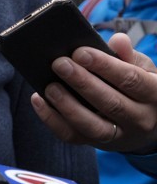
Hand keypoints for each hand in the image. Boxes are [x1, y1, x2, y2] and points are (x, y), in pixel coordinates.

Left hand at [31, 33, 156, 153]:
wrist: (148, 122)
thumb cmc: (139, 86)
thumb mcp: (142, 69)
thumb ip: (128, 56)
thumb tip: (118, 40)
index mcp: (155, 95)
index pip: (131, 80)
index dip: (105, 66)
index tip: (80, 52)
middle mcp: (141, 119)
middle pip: (110, 103)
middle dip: (82, 83)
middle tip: (59, 63)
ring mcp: (119, 135)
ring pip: (92, 126)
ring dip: (67, 106)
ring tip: (49, 86)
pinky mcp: (97, 144)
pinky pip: (73, 136)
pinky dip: (52, 120)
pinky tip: (38, 100)